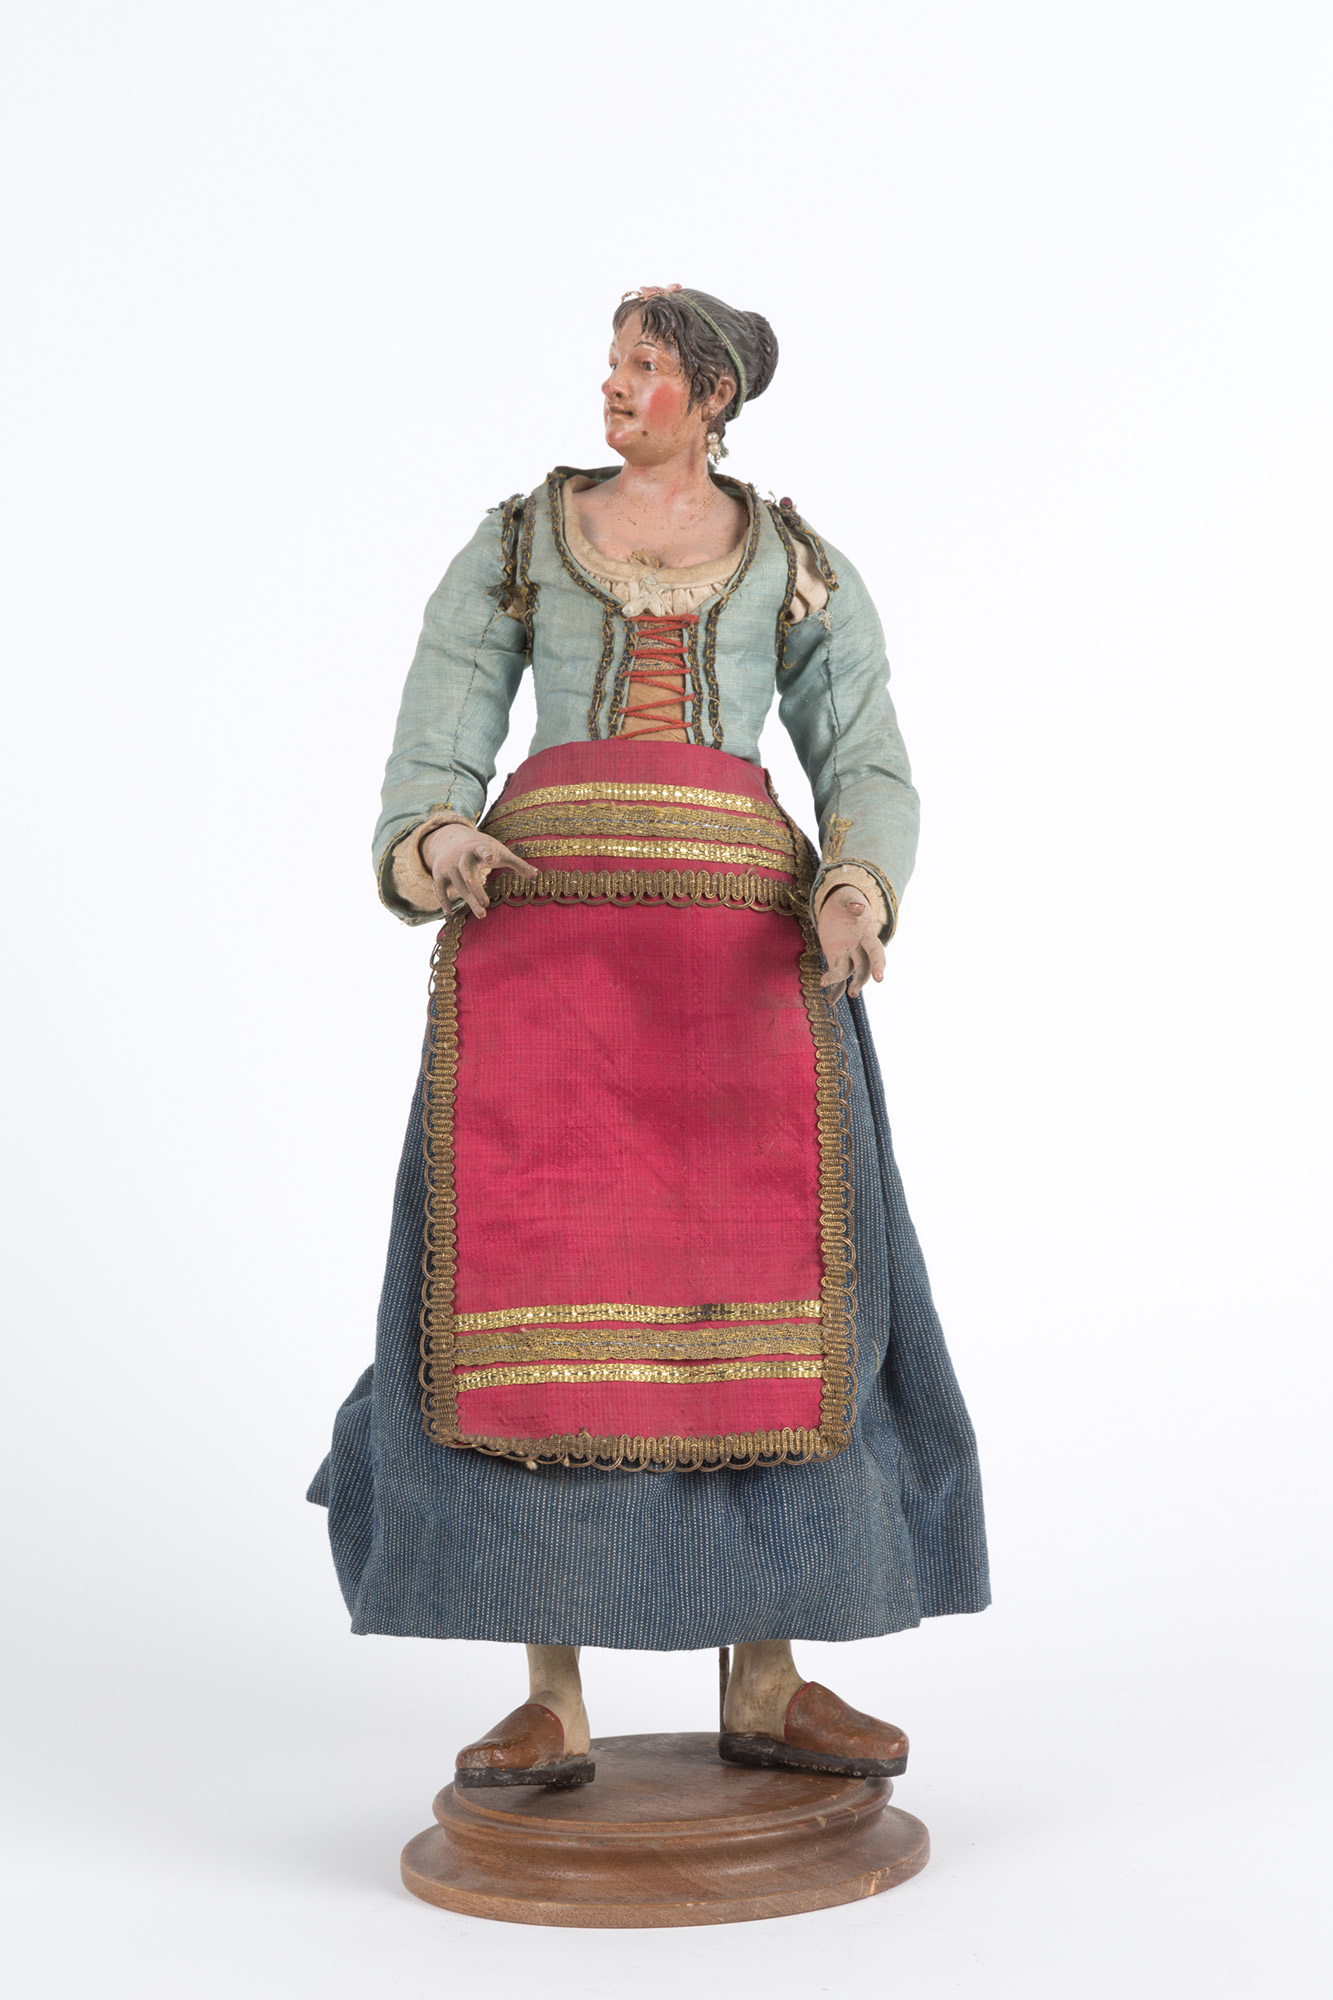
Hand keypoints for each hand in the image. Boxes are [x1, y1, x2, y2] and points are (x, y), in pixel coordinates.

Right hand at [420, 822, 538, 918]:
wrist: (451, 840)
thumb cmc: (483, 849)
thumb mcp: (500, 853)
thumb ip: (518, 864)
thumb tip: (537, 875)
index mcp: (478, 848)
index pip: (482, 849)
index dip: (486, 853)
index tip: (490, 858)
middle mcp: (461, 857)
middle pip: (467, 873)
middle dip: (476, 889)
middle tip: (486, 905)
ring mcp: (449, 866)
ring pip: (457, 885)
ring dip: (468, 900)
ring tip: (483, 914)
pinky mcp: (440, 875)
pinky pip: (438, 888)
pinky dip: (442, 900)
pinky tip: (449, 914)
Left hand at [817, 884, 885, 1002]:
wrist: (838, 905)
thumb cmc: (846, 901)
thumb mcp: (848, 900)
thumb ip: (853, 904)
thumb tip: (858, 907)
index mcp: (867, 935)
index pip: (876, 952)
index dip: (878, 964)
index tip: (880, 977)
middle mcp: (860, 949)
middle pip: (864, 968)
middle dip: (860, 981)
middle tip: (853, 992)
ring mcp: (848, 955)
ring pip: (850, 974)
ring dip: (843, 987)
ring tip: (831, 1000)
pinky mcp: (836, 959)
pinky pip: (837, 976)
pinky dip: (834, 988)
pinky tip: (829, 1000)